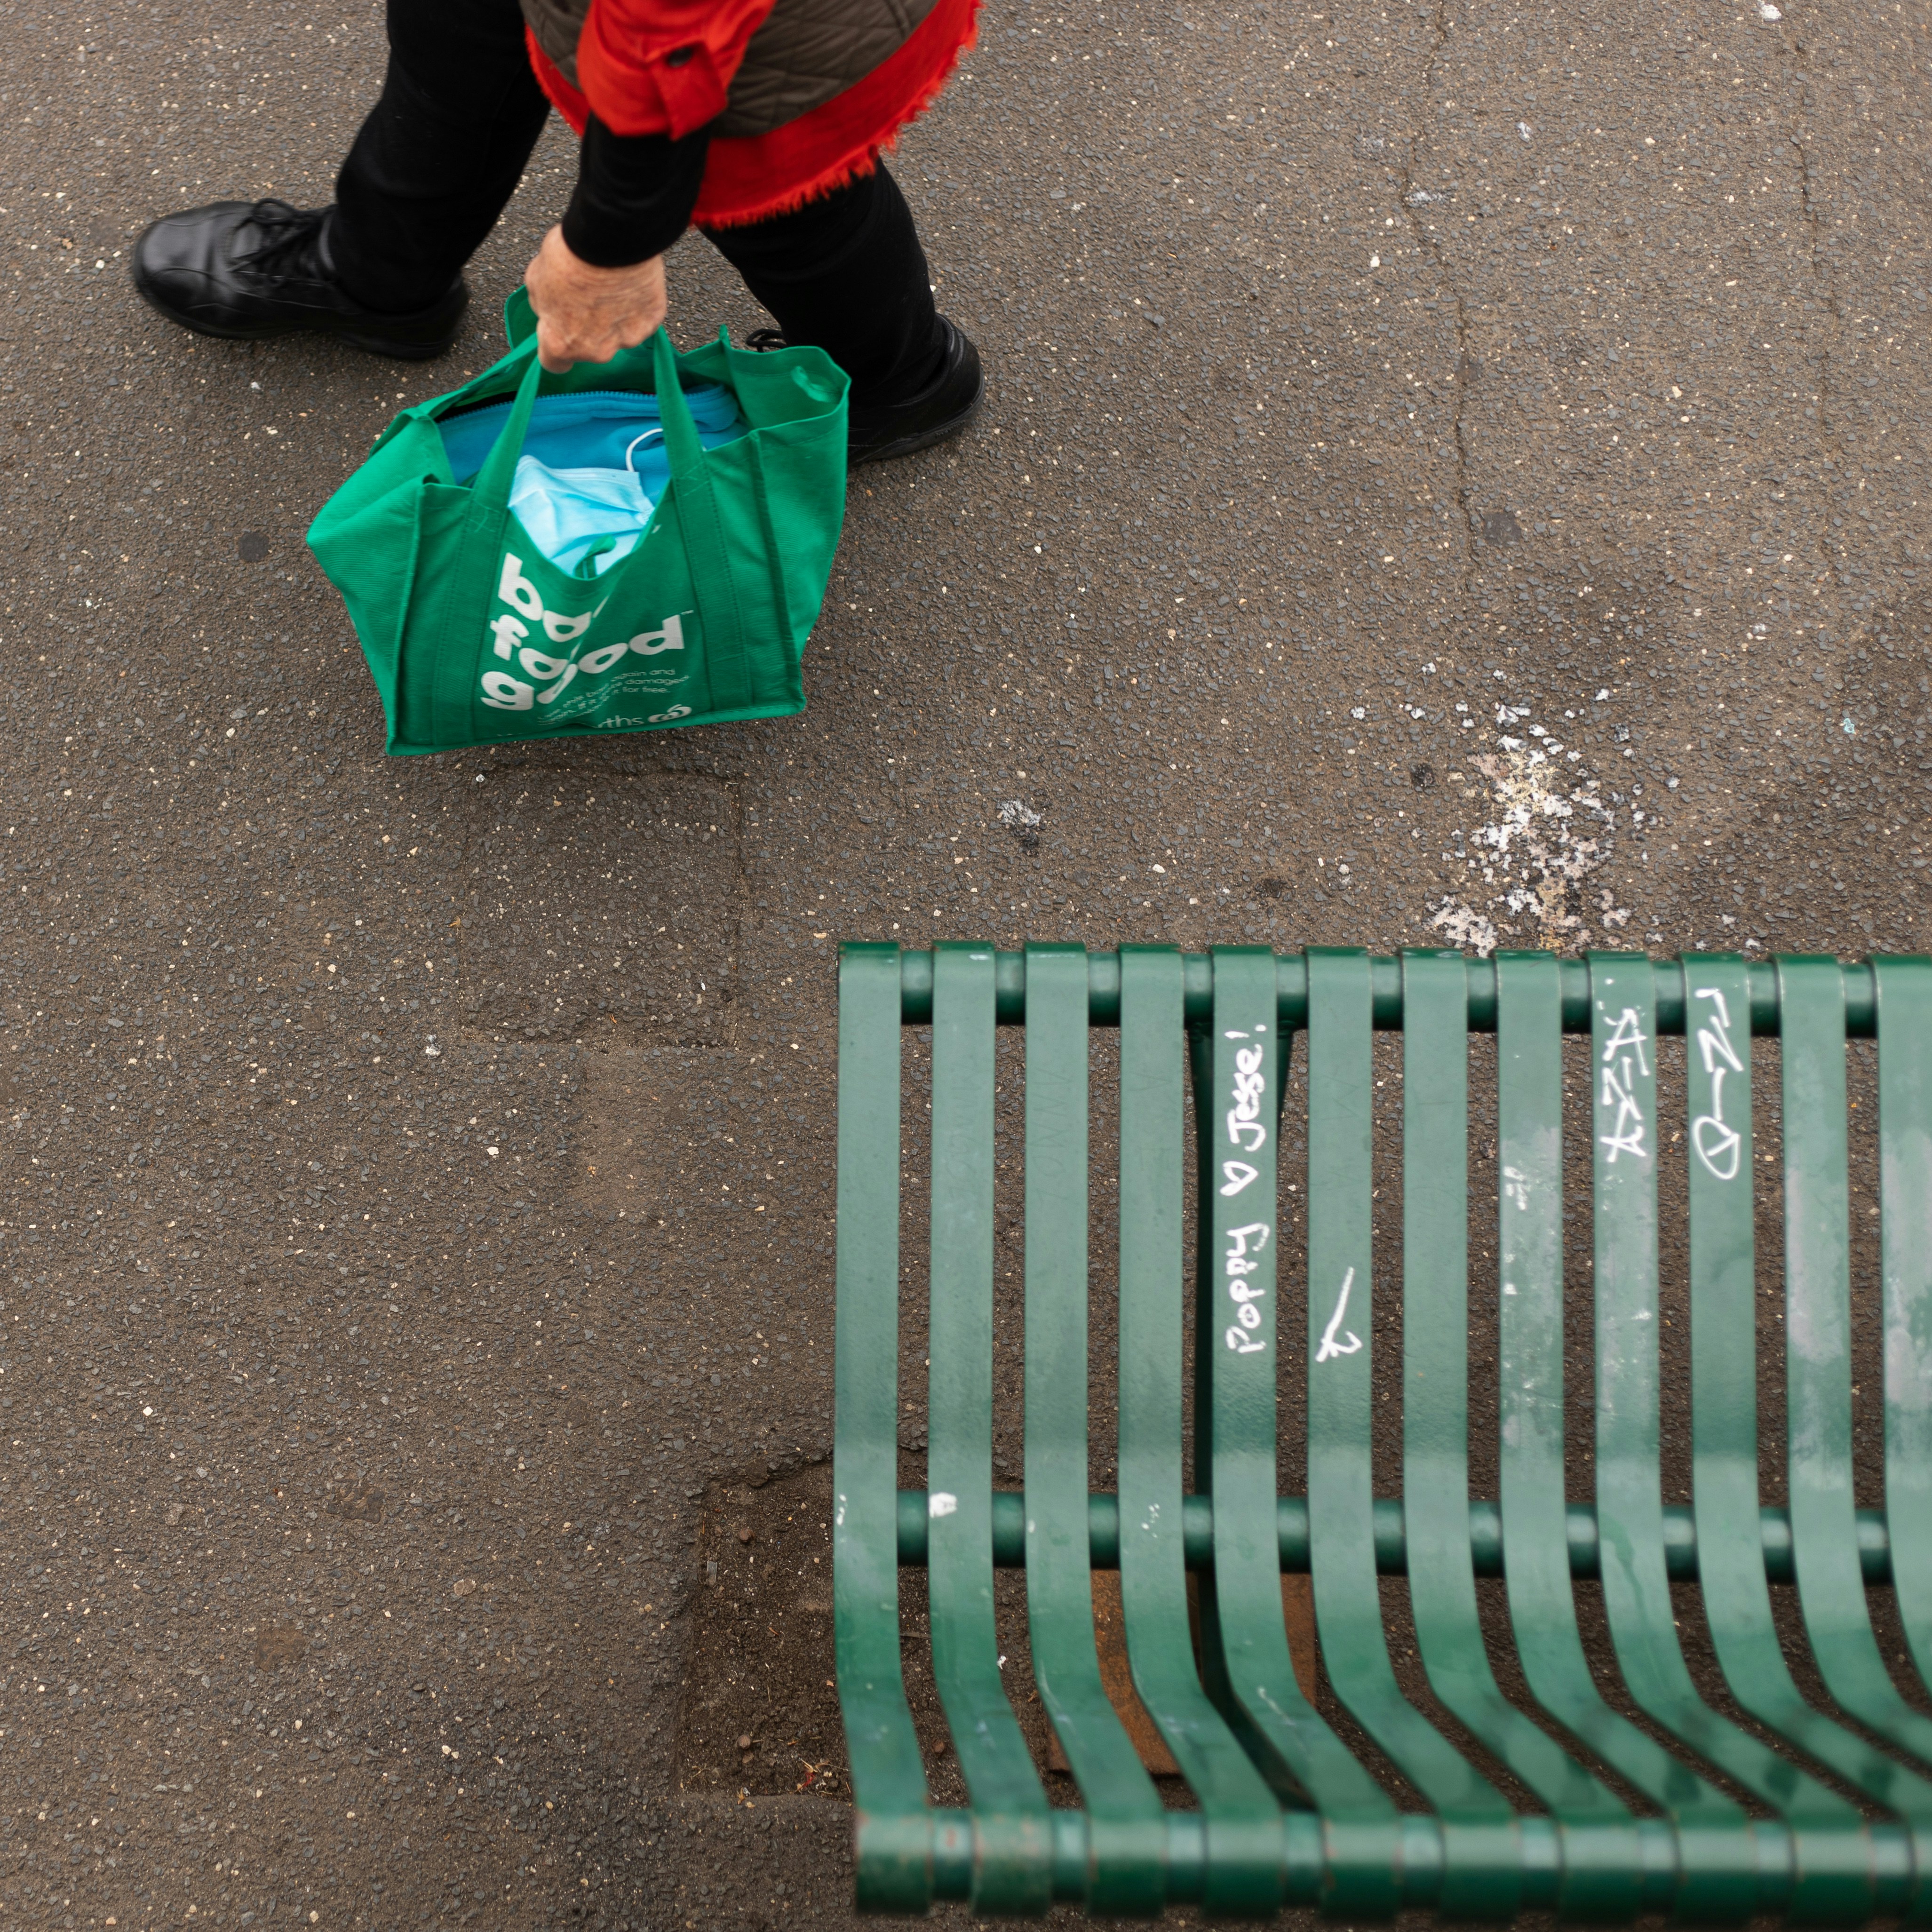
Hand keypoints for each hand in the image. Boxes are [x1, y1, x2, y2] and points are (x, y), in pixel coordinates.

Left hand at [524, 227, 666, 372]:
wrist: (608, 239)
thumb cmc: (569, 258)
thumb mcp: (536, 280)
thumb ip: (543, 306)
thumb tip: (551, 311)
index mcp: (561, 344)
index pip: (555, 364)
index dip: (557, 345)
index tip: (561, 332)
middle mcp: (596, 352)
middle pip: (590, 349)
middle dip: (589, 329)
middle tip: (589, 298)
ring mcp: (626, 340)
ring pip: (618, 336)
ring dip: (614, 319)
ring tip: (611, 289)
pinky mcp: (651, 323)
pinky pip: (641, 320)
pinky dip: (636, 307)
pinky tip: (630, 285)